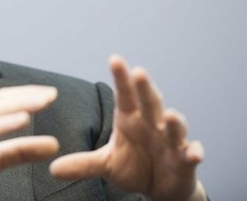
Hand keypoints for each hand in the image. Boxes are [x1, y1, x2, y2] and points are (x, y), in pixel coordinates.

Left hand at [49, 55, 205, 200]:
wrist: (160, 187)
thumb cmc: (135, 166)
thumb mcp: (106, 164)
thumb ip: (83, 164)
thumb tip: (53, 169)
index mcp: (131, 119)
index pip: (125, 95)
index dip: (121, 78)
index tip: (115, 59)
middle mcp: (151, 125)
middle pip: (149, 103)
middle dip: (145, 89)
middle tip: (139, 72)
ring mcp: (170, 142)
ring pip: (174, 127)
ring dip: (173, 121)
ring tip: (169, 115)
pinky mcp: (184, 161)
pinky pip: (191, 155)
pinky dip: (193, 153)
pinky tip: (194, 153)